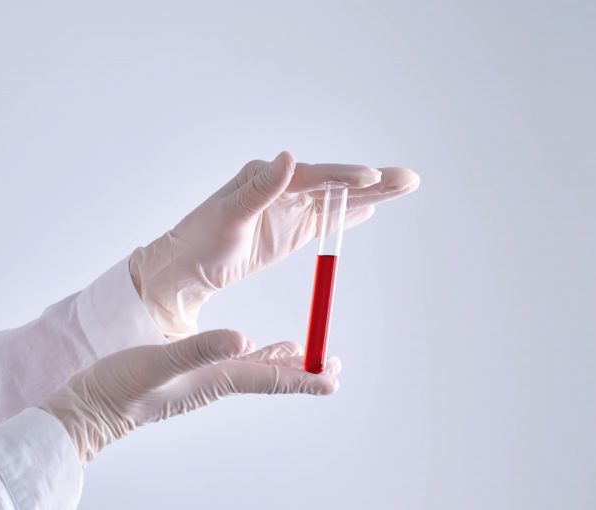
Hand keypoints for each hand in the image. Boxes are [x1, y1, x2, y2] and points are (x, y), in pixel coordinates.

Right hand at [39, 330, 339, 461]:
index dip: (305, 378)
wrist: (89, 407)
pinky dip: (251, 354)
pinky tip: (250, 345)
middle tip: (334, 366)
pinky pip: (230, 362)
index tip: (334, 379)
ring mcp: (201, 377)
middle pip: (270, 375)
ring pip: (253, 368)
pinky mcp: (186, 372)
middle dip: (304, 371)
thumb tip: (245, 339)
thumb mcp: (160, 362)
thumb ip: (201, 349)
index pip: (270, 378)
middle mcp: (215, 380)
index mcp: (215, 378)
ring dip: (282, 362)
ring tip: (306, 355)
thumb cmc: (121, 388)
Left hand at [130, 151, 419, 336]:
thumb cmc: (200, 239)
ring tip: (403, 189)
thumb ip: (259, 188)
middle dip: (373, 181)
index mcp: (266, 177)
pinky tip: (369, 211)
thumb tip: (287, 157)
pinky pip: (326, 220)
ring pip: (337, 200)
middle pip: (336, 184)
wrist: (186, 267)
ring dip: (370, 196)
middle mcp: (282, 187)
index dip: (344, 177)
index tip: (372, 178)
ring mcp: (288, 210)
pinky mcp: (290, 231)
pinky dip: (348, 215)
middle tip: (409, 180)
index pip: (314, 175)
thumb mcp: (228, 214)